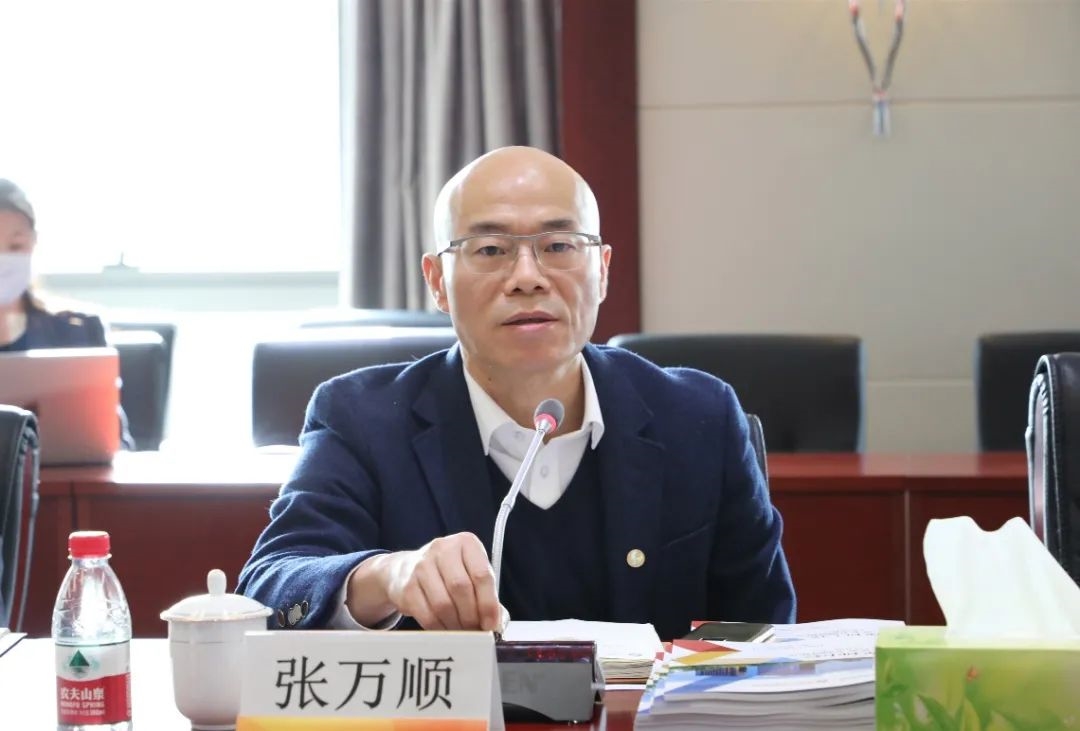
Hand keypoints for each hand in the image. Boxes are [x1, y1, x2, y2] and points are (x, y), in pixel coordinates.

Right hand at [373, 532, 503, 630]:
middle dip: (472, 616)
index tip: (492, 624)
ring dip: (456, 625)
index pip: (481, 575)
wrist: (406, 569)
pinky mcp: (407, 586)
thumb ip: (487, 594)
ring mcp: (421, 566)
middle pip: (461, 588)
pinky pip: (427, 615)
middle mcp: (442, 549)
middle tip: (476, 631)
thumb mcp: (471, 573)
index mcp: (466, 543)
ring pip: (443, 604)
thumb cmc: (448, 573)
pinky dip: (440, 628)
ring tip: (462, 632)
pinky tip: (446, 630)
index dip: (488, 604)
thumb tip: (496, 622)